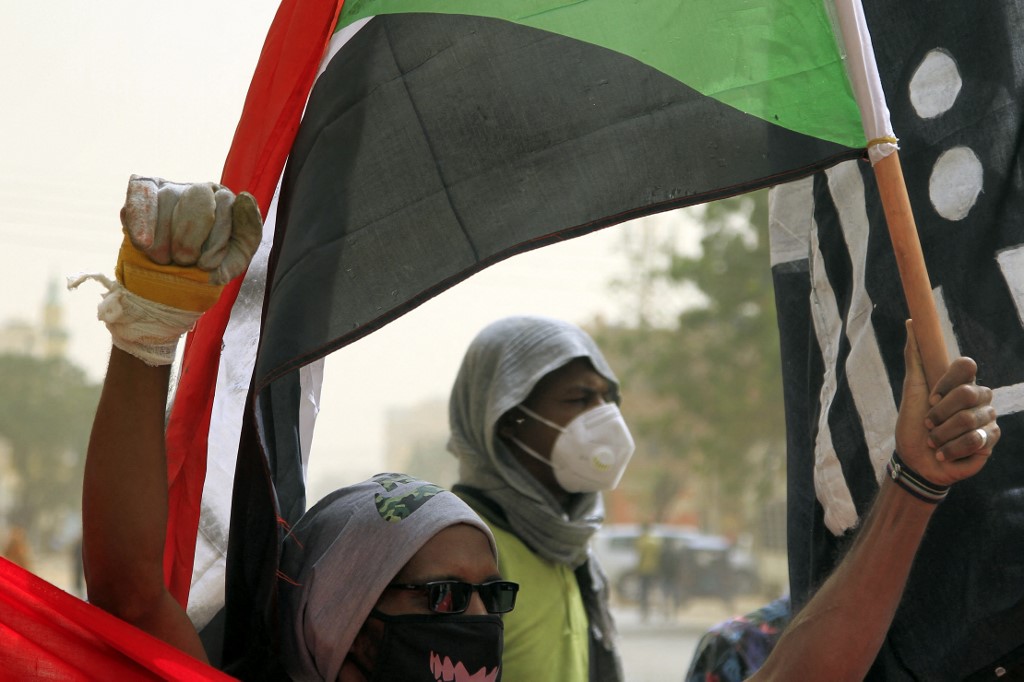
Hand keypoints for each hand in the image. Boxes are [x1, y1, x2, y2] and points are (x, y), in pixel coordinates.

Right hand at [120, 174, 261, 285]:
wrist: (176, 284)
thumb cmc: (211, 266)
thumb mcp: (237, 254)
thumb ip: (249, 229)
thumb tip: (244, 197)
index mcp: (224, 200)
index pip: (225, 204)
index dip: (215, 239)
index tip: (206, 265)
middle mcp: (198, 190)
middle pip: (197, 197)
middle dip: (190, 237)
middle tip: (183, 261)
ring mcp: (168, 189)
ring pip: (167, 198)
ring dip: (165, 238)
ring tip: (164, 260)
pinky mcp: (142, 194)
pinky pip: (140, 195)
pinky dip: (140, 219)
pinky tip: (142, 241)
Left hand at [895, 321, 998, 485]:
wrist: (915, 461)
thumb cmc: (912, 425)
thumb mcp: (912, 390)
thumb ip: (914, 357)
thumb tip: (910, 323)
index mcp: (961, 382)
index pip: (966, 365)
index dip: (946, 382)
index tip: (930, 399)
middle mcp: (979, 397)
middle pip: (968, 393)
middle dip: (941, 413)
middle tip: (929, 424)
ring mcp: (988, 418)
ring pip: (970, 419)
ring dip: (943, 434)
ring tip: (934, 442)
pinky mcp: (991, 440)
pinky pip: (976, 440)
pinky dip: (952, 449)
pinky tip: (944, 453)